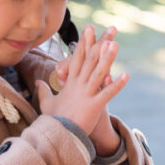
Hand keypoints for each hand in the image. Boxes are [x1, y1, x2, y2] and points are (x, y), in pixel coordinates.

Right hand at [37, 25, 128, 151]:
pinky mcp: (93, 106)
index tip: (89, 28)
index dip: (84, 42)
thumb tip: (38, 82)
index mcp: (70, 83)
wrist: (56, 136)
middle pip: (90, 60)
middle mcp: (78, 85)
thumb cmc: (52, 121)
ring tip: (116, 44)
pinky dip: (117, 85)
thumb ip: (43, 91)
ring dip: (108, 58)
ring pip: (98, 72)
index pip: (77, 58)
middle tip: (111, 29)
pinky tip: (126, 76)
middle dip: (100, 43)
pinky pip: (107, 94)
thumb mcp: (47, 104)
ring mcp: (86, 95)